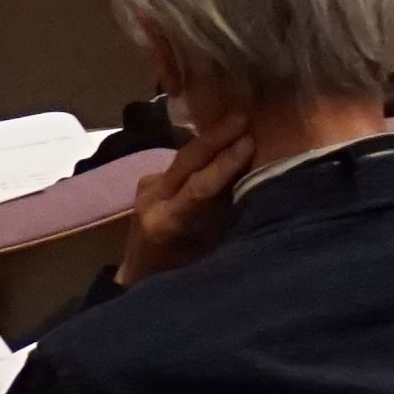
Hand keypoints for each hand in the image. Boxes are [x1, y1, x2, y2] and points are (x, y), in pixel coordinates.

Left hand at [123, 114, 262, 284]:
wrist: (138, 276)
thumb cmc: (181, 274)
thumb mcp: (209, 252)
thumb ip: (225, 218)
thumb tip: (255, 186)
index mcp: (167, 222)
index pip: (199, 186)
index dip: (225, 163)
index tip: (250, 142)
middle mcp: (152, 199)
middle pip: (186, 159)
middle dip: (217, 136)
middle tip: (245, 117)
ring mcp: (146, 187)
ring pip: (182, 156)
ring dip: (211, 138)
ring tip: (237, 121)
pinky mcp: (147, 181)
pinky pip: (180, 162)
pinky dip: (203, 150)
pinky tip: (221, 137)